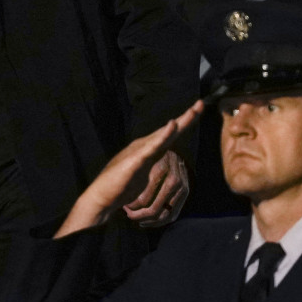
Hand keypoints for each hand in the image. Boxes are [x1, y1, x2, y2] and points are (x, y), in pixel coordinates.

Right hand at [56, 103, 203, 237]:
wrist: (100, 197)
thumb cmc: (119, 187)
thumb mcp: (141, 173)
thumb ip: (151, 162)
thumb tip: (160, 156)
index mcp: (147, 150)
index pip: (169, 135)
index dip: (184, 123)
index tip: (197, 112)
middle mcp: (144, 146)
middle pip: (169, 131)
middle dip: (186, 117)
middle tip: (201, 104)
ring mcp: (139, 151)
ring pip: (163, 134)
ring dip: (179, 123)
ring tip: (192, 112)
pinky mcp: (135, 160)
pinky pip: (152, 146)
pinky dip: (163, 135)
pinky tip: (171, 126)